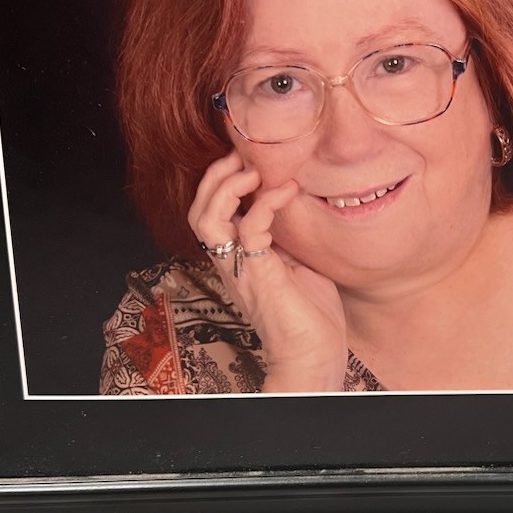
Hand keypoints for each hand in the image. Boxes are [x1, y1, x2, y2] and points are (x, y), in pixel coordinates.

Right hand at [187, 151, 347, 391]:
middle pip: (198, 211)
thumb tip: (294, 202)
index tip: (247, 160)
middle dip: (215, 176)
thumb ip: (287, 235)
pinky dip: (267, 203)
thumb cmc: (311, 315)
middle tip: (242, 157)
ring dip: (227, 186)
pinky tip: (287, 191)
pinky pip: (250, 229)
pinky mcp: (260, 275)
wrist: (314, 355)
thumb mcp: (298, 262)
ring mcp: (241, 269)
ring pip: (207, 219)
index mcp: (237, 258)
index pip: (209, 213)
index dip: (220, 182)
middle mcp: (231, 262)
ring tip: (253, 171)